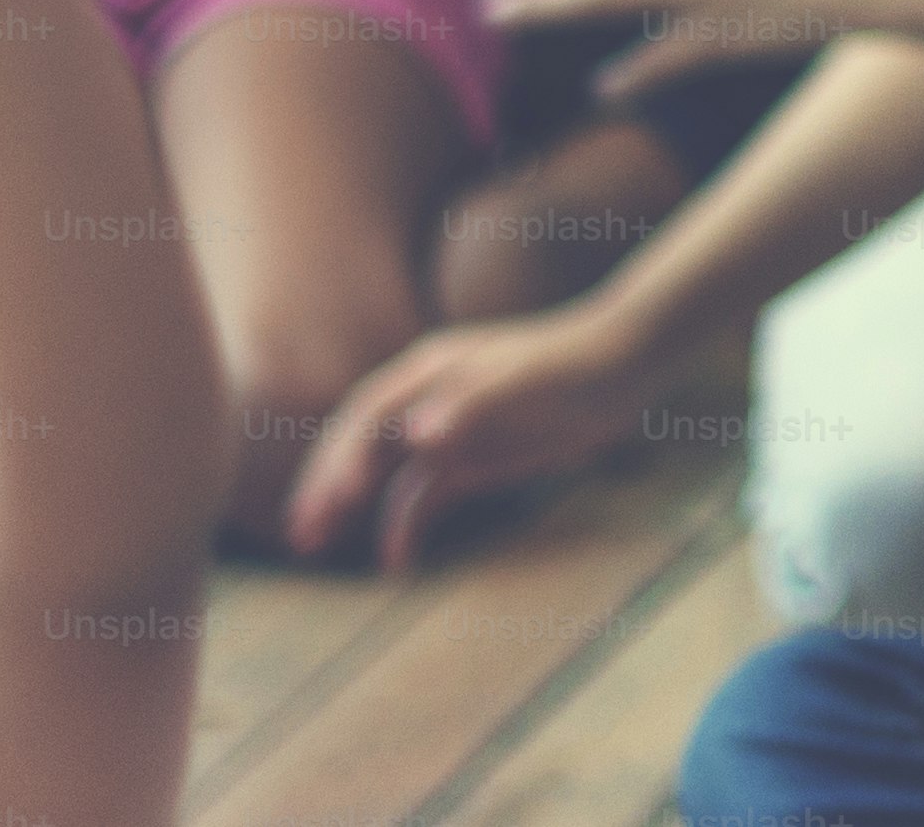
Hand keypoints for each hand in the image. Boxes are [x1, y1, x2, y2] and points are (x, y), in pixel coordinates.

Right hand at [283, 307, 665, 570]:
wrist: (623, 364)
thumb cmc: (571, 363)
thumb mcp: (524, 380)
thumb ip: (471, 404)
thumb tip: (416, 434)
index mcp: (429, 370)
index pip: (368, 414)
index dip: (347, 452)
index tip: (340, 495)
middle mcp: (426, 400)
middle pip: (359, 445)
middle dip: (326, 485)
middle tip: (300, 530)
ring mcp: (446, 432)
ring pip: (382, 475)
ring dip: (348, 508)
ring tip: (313, 546)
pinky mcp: (469, 460)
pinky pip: (422, 496)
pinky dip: (403, 526)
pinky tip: (394, 561)